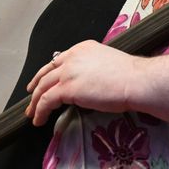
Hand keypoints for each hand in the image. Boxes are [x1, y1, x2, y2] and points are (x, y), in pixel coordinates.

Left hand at [25, 40, 141, 125]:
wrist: (137, 81)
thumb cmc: (131, 75)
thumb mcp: (108, 63)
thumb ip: (93, 68)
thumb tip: (88, 82)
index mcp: (83, 48)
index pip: (58, 60)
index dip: (47, 73)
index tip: (43, 81)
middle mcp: (72, 57)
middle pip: (46, 73)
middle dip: (36, 87)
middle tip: (32, 97)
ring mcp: (68, 72)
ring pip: (43, 88)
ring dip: (35, 103)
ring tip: (33, 114)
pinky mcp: (67, 88)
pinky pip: (46, 101)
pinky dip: (40, 111)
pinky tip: (40, 120)